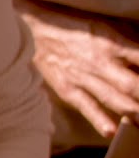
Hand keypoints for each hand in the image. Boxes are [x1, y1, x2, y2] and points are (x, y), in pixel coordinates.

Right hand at [18, 0, 138, 137]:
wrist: (30, 29)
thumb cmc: (71, 26)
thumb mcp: (103, 26)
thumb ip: (126, 43)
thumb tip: (138, 56)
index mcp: (111, 42)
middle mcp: (100, 62)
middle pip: (135, 85)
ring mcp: (83, 78)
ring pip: (116, 100)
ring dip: (136, 113)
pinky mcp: (67, 89)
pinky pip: (86, 107)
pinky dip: (100, 120)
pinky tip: (113, 131)